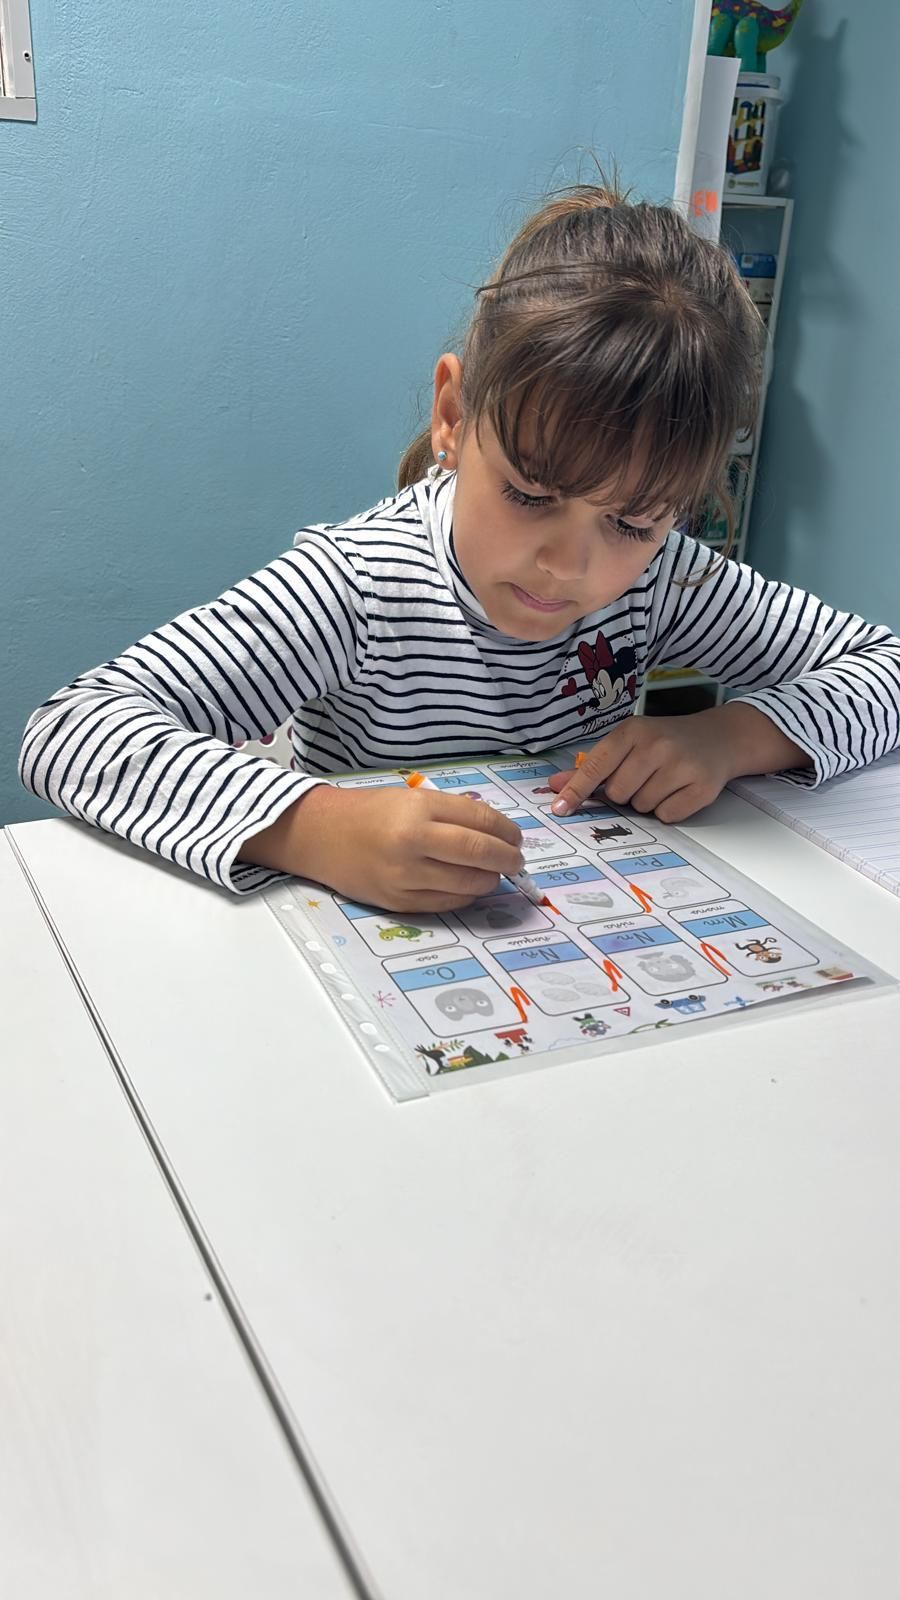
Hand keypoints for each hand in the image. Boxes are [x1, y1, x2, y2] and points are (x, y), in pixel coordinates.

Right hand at [239, 782, 524, 911]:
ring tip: (494, 874)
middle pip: (479, 853)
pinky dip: (465, 897)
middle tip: (516, 860)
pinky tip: (468, 887)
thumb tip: (494, 834)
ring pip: (467, 884)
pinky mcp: (398, 901)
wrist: (318, 836)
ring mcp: (405, 875)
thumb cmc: (367, 812)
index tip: (516, 837)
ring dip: (490, 880)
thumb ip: (449, 813)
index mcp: (418, 808)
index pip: (480, 820)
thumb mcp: (409, 798)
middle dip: (507, 858)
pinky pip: (446, 904)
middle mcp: (413, 841)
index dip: (507, 831)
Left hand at [549, 704, 811, 822]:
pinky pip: (668, 816)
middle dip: (625, 793)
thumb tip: (555, 786)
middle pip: (618, 793)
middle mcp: (656, 745)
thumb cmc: (665, 742)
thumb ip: (592, 767)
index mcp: (632, 731)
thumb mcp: (628, 743)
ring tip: (664, 781)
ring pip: (643, 807)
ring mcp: (681, 765)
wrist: (719, 737)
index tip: (559, 809)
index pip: (596, 766)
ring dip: (648, 802)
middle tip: (642, 777)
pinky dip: (669, 810)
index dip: (576, 790)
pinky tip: (679, 791)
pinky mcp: (702, 787)